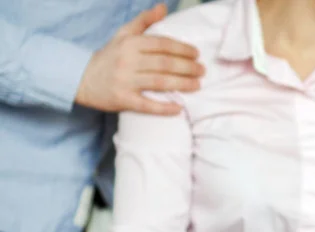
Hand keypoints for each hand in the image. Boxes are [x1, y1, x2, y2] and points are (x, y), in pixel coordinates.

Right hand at [75, 3, 204, 114]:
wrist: (82, 78)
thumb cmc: (110, 56)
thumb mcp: (124, 34)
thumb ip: (144, 21)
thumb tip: (163, 7)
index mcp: (131, 43)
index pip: (162, 44)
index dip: (182, 48)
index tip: (196, 54)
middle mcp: (128, 60)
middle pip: (164, 63)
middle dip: (187, 67)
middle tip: (202, 70)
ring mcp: (125, 81)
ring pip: (159, 82)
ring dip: (182, 84)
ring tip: (197, 85)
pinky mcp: (122, 99)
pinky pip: (147, 105)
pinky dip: (164, 108)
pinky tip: (179, 108)